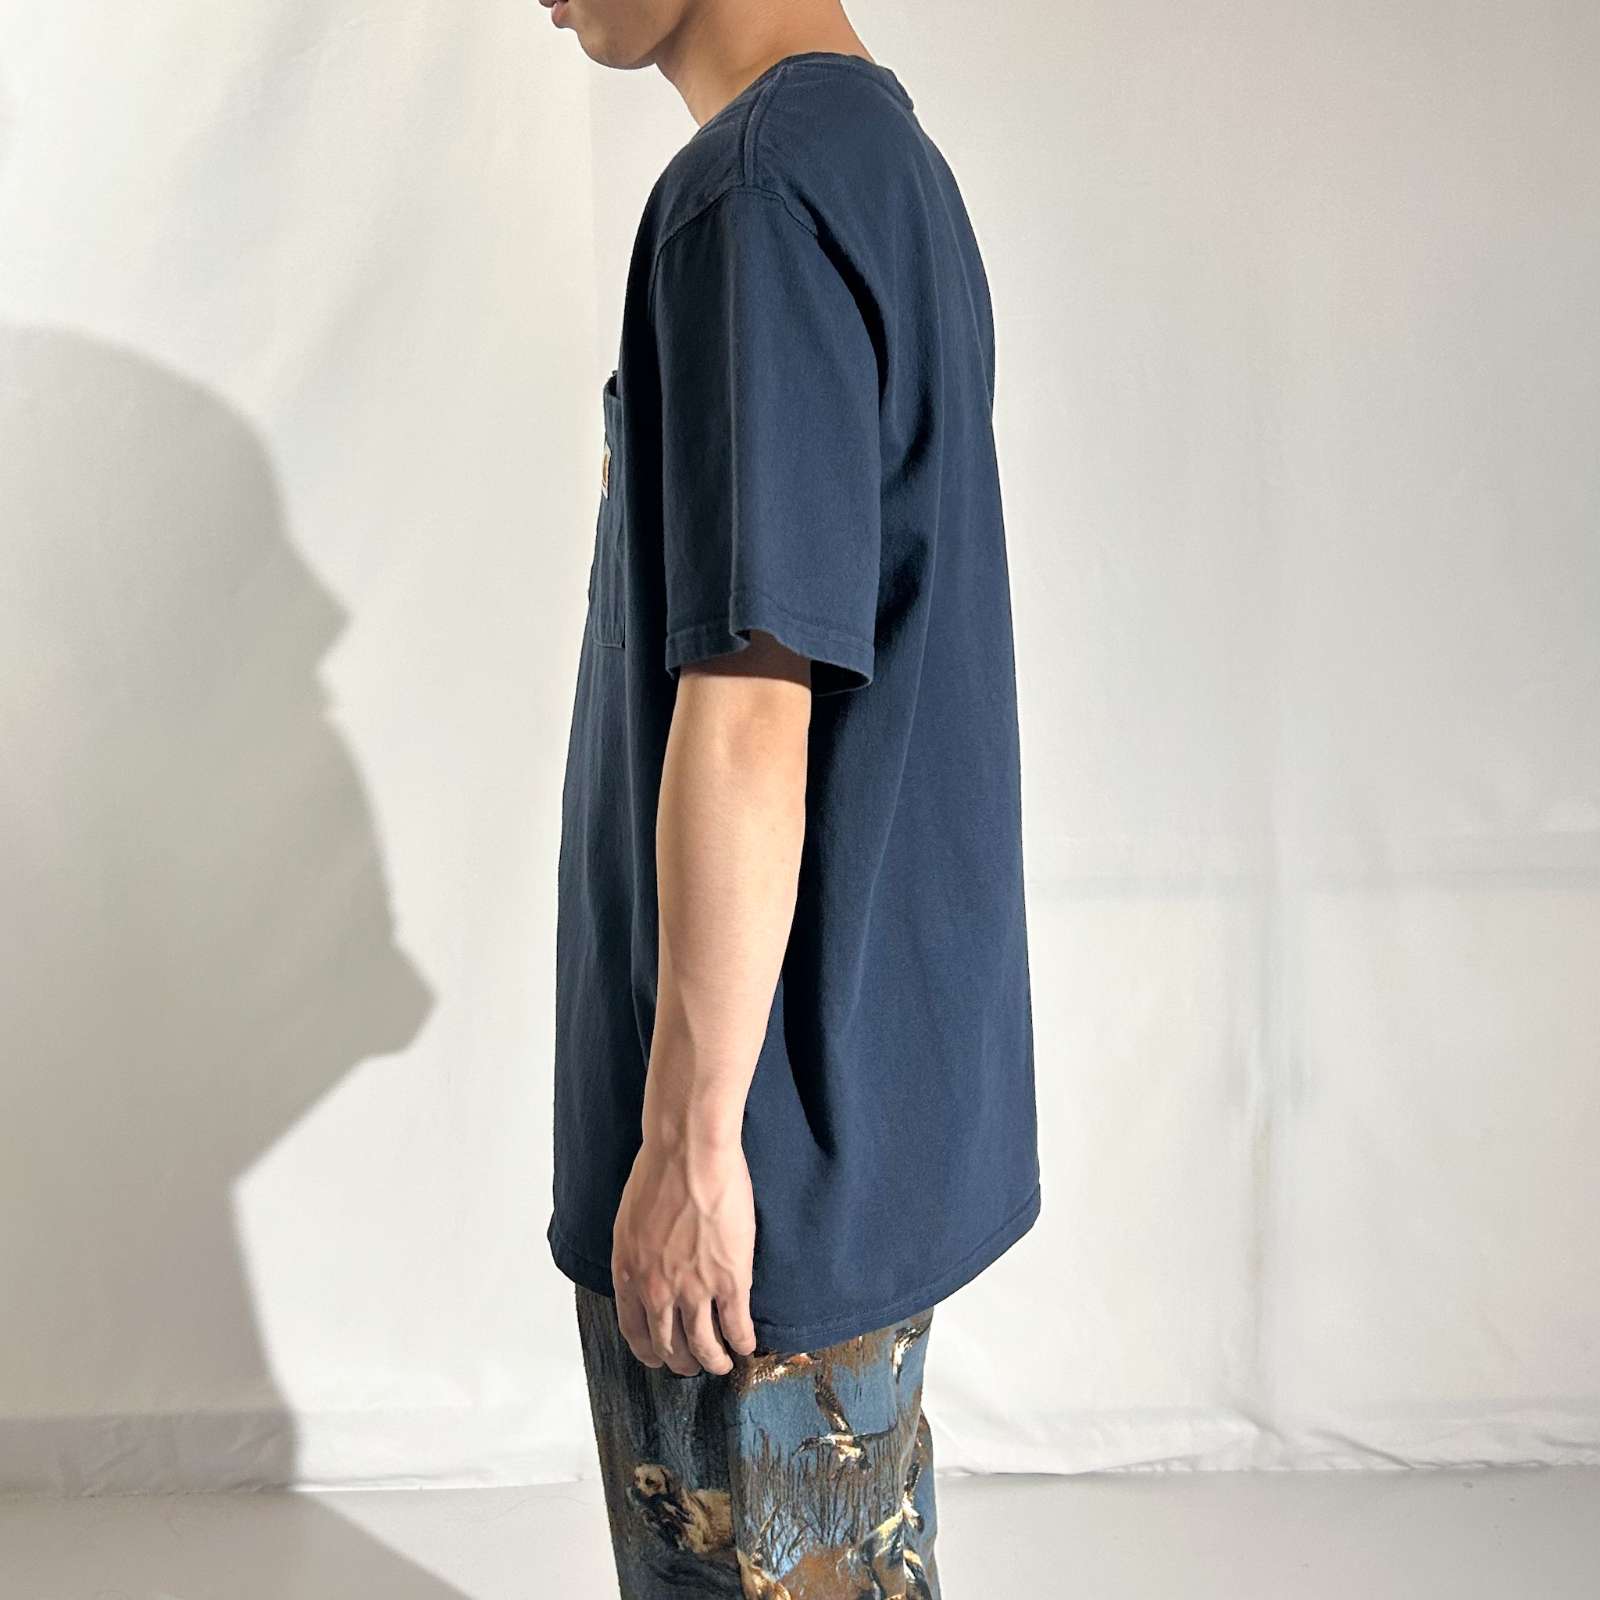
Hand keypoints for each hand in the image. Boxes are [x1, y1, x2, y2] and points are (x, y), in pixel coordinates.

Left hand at [610, 1133, 758, 1375]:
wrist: (689, 1154)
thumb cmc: (658, 1171)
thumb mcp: (630, 1220)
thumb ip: (638, 1252)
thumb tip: (648, 1265)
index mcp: (628, 1273)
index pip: (634, 1329)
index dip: (648, 1350)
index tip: (657, 1357)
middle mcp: (657, 1290)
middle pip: (668, 1344)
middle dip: (680, 1362)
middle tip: (690, 1366)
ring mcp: (694, 1290)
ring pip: (703, 1345)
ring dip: (713, 1361)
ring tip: (721, 1365)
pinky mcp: (730, 1281)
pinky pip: (736, 1325)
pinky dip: (742, 1342)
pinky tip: (747, 1346)